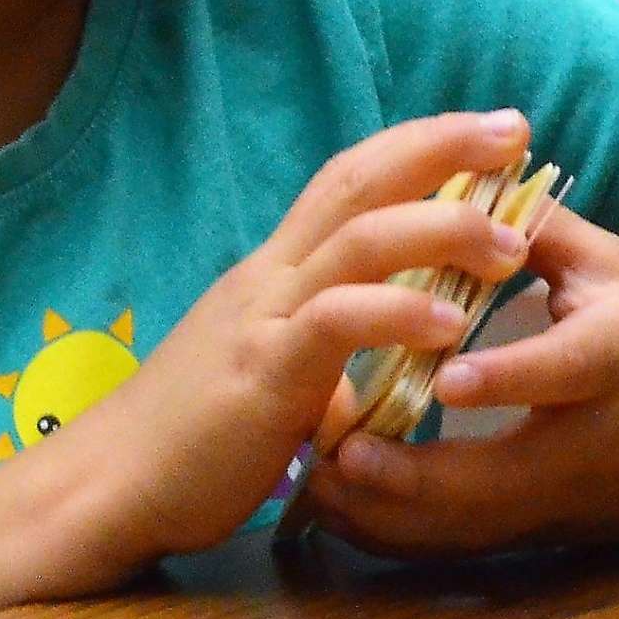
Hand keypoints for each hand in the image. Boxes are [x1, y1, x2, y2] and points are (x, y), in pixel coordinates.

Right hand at [0, 108, 538, 580]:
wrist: (104, 487)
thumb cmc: (188, 441)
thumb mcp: (268, 379)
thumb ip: (317, 360)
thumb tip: (363, 371)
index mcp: (276, 272)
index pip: (350, 181)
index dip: (419, 147)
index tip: (487, 132)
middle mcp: (271, 276)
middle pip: (360, 182)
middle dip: (442, 148)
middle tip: (514, 131)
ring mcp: (265, 319)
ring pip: (359, 241)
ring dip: (443, 230)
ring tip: (511, 244)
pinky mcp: (262, 373)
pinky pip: (336, 323)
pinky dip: (398, 315)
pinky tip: (452, 325)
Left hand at [297, 204, 618, 556]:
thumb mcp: (611, 265)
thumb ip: (528, 228)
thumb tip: (447, 184)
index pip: (562, 373)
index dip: (507, 380)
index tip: (443, 380)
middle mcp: (594, 442)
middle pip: (501, 482)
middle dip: (411, 476)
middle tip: (333, 450)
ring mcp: (570, 501)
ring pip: (472, 529)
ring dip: (389, 514)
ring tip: (312, 480)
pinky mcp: (548, 533)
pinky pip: (464, 545)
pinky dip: (399, 531)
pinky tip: (340, 505)